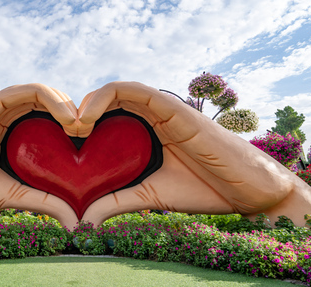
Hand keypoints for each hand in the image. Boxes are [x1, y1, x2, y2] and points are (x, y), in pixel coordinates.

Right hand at [0, 84, 81, 228]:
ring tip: (83, 126)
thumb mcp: (12, 197)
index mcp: (13, 134)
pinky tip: (66, 118)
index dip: (75, 124)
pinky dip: (45, 97)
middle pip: (49, 102)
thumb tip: (77, 221)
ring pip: (37, 91)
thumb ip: (43, 201)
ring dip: (65, 102)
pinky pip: (17, 92)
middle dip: (75, 111)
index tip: (94, 143)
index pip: (51, 118)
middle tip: (93, 133)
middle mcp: (5, 118)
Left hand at [79, 82, 310, 226]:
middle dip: (80, 112)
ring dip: (90, 102)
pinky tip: (89, 117)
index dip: (82, 124)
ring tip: (72, 126)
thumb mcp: (149, 197)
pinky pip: (139, 91)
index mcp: (146, 133)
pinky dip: (110, 96)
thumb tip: (82, 219)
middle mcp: (153, 117)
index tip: (62, 145)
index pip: (107, 118)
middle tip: (61, 133)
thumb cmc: (204, 190)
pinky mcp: (177, 108)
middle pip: (108, 102)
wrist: (248, 190)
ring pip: (119, 91)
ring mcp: (165, 110)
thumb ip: (118, 200)